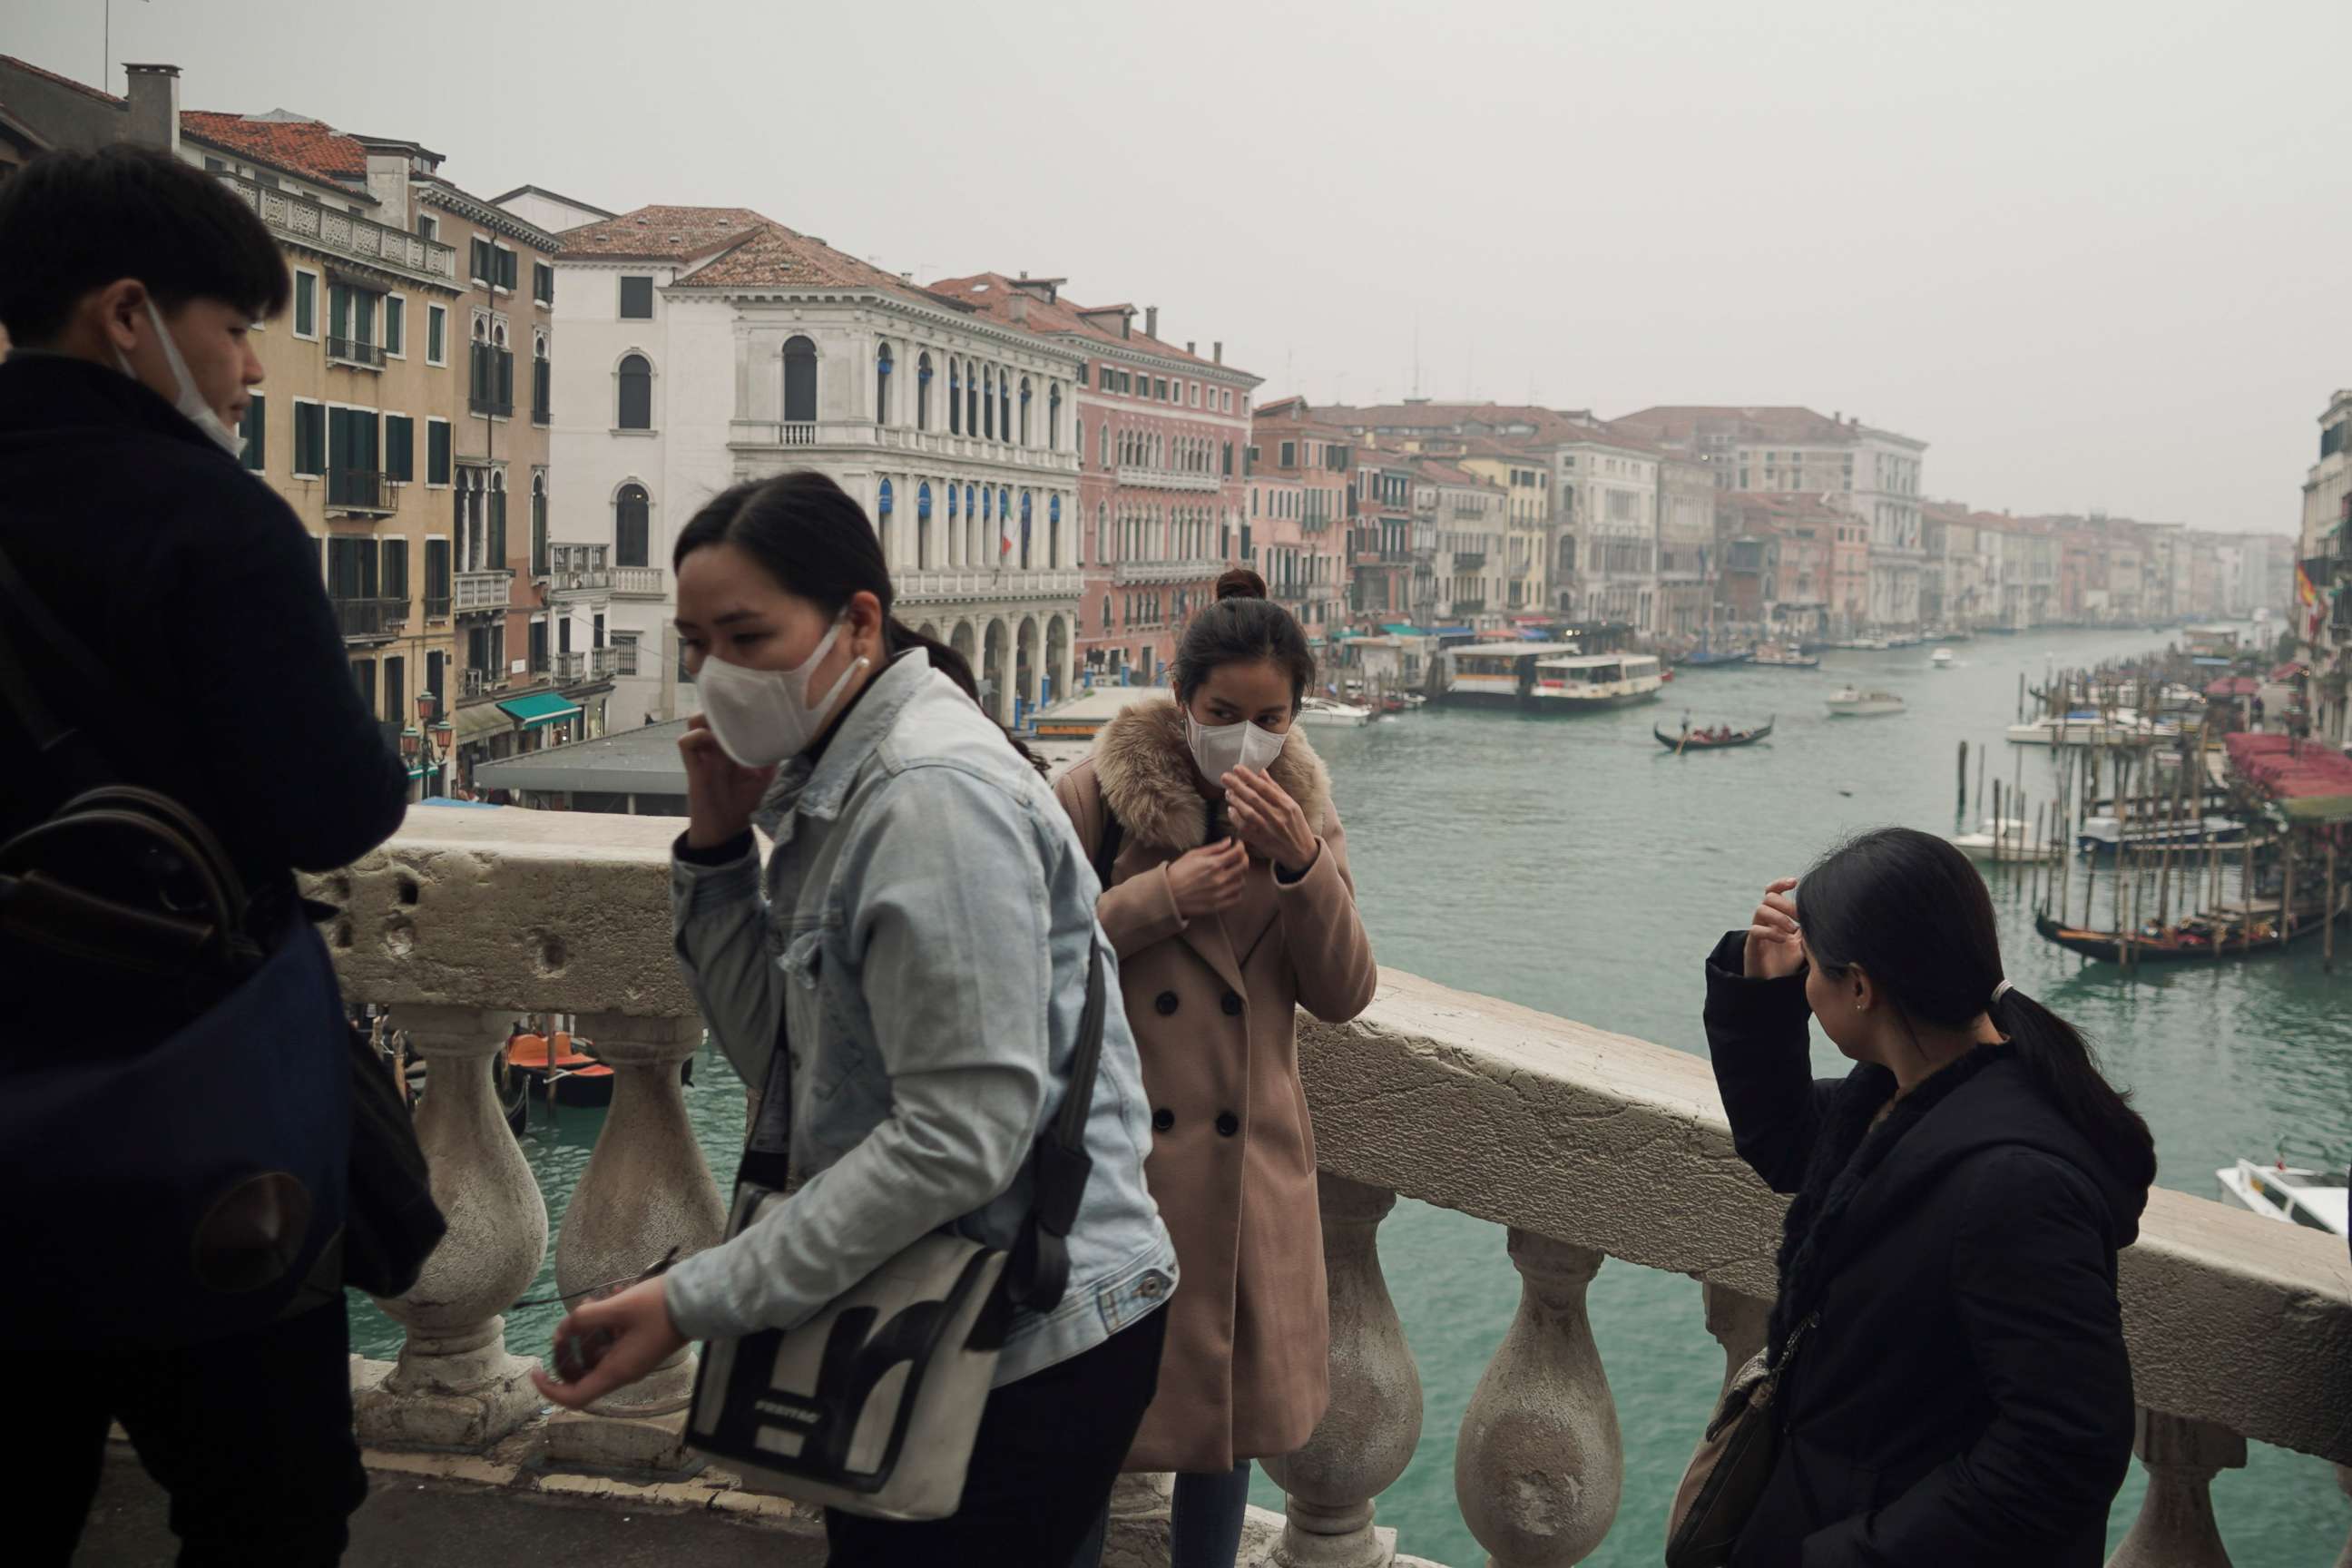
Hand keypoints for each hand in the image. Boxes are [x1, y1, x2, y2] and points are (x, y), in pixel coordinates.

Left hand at [529, 1276, 687, 1410]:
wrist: (699, 1302)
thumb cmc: (659, 1308)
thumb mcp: (618, 1308)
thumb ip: (585, 1318)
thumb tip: (564, 1328)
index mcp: (616, 1371)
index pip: (574, 1397)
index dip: (549, 1388)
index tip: (536, 1368)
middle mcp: (622, 1372)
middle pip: (582, 1377)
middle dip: (567, 1353)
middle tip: (565, 1327)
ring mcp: (632, 1360)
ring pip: (596, 1357)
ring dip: (587, 1334)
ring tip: (592, 1304)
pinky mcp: (639, 1347)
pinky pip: (612, 1345)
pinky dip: (604, 1328)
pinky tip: (610, 1300)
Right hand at [680, 715, 775, 849]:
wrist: (727, 829)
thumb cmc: (745, 803)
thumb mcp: (766, 776)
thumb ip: (772, 756)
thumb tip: (788, 737)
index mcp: (731, 745)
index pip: (728, 715)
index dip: (735, 705)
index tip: (751, 699)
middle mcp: (716, 746)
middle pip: (710, 712)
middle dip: (721, 707)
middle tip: (738, 711)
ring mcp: (703, 755)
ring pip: (694, 722)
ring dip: (708, 719)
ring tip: (725, 727)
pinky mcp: (693, 768)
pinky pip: (685, 743)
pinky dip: (697, 737)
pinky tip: (714, 744)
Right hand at [1166, 838, 1248, 917]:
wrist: (1167, 894)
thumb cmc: (1178, 872)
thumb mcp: (1193, 855)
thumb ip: (1214, 848)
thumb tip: (1229, 841)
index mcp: (1213, 864)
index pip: (1238, 852)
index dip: (1241, 846)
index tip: (1238, 845)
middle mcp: (1220, 879)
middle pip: (1244, 866)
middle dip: (1243, 858)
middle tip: (1238, 857)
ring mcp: (1220, 893)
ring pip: (1242, 882)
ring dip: (1240, 875)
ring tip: (1233, 872)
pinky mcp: (1218, 905)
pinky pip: (1237, 898)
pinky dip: (1237, 891)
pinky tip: (1231, 886)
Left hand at [1222, 766, 1318, 873]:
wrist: (1300, 852)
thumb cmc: (1296, 825)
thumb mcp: (1291, 804)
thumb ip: (1275, 788)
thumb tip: (1260, 771)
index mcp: (1287, 805)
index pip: (1264, 788)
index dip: (1249, 777)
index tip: (1237, 768)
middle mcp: (1278, 817)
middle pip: (1254, 799)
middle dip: (1237, 786)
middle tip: (1225, 777)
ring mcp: (1268, 830)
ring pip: (1247, 813)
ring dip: (1235, 801)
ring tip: (1227, 792)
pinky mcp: (1260, 841)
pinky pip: (1244, 827)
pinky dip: (1235, 817)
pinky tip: (1231, 809)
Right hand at [1743, 878, 1805, 979]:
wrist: (1776, 986)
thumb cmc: (1790, 963)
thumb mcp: (1804, 942)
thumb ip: (1810, 927)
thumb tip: (1825, 912)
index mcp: (1776, 916)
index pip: (1773, 891)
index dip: (1781, 883)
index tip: (1795, 882)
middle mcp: (1765, 921)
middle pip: (1768, 897)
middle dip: (1785, 904)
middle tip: (1799, 917)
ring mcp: (1757, 932)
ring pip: (1761, 909)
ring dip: (1779, 917)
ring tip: (1793, 931)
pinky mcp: (1751, 945)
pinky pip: (1755, 930)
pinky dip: (1771, 932)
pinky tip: (1783, 940)